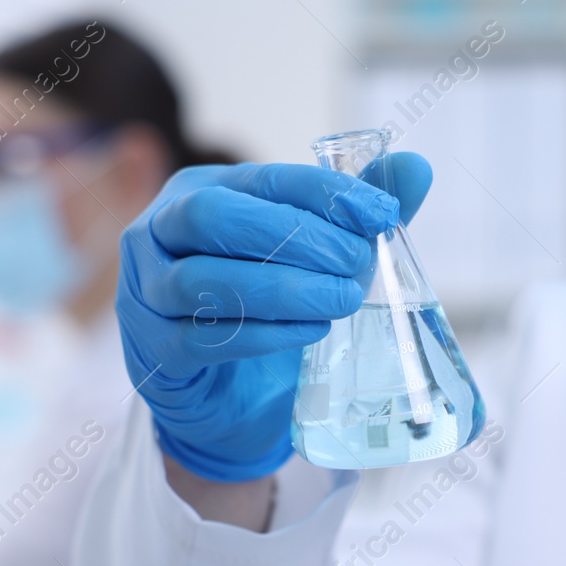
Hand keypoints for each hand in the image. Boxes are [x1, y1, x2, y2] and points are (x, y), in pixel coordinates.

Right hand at [116, 154, 431, 482]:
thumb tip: (418, 168)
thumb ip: (355, 216)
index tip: (382, 215)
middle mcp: (160, 233)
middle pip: (215, 216)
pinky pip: (203, 337)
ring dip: (283, 289)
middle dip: (294, 236)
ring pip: (203, 280)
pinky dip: (264, 333)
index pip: (262, 178)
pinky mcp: (156, 350)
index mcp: (201, 191)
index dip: (324, 193)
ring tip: (341, 300)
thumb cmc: (268, 310)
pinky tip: (309, 332)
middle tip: (356, 263)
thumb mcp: (314, 259)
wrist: (229, 397)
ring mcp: (147, 293)